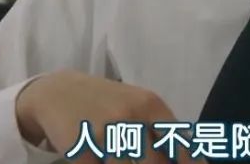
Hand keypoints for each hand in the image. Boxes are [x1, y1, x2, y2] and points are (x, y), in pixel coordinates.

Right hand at [15, 70, 194, 163]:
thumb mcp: (138, 105)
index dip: (191, 162)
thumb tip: (191, 158)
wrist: (58, 92)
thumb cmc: (107, 103)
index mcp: (150, 105)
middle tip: (148, 162)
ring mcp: (105, 133)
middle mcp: (130, 116)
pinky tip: (104, 160)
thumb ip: (162, 130)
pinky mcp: (81, 150)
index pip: (179, 142)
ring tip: (125, 158)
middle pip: (157, 162)